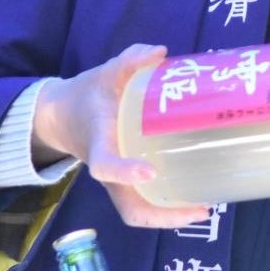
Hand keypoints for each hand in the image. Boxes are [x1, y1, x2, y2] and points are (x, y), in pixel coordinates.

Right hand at [33, 44, 210, 227]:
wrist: (63, 114)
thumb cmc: (88, 95)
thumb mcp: (104, 73)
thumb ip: (128, 61)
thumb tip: (159, 53)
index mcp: (98, 143)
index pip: (104, 166)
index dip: (124, 171)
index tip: (149, 171)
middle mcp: (108, 172)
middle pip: (128, 207)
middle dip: (162, 216)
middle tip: (201, 209)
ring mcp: (117, 181)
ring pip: (139, 211)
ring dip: (170, 217)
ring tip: (207, 208)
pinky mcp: (127, 181)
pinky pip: (146, 202)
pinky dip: (168, 207)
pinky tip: (199, 197)